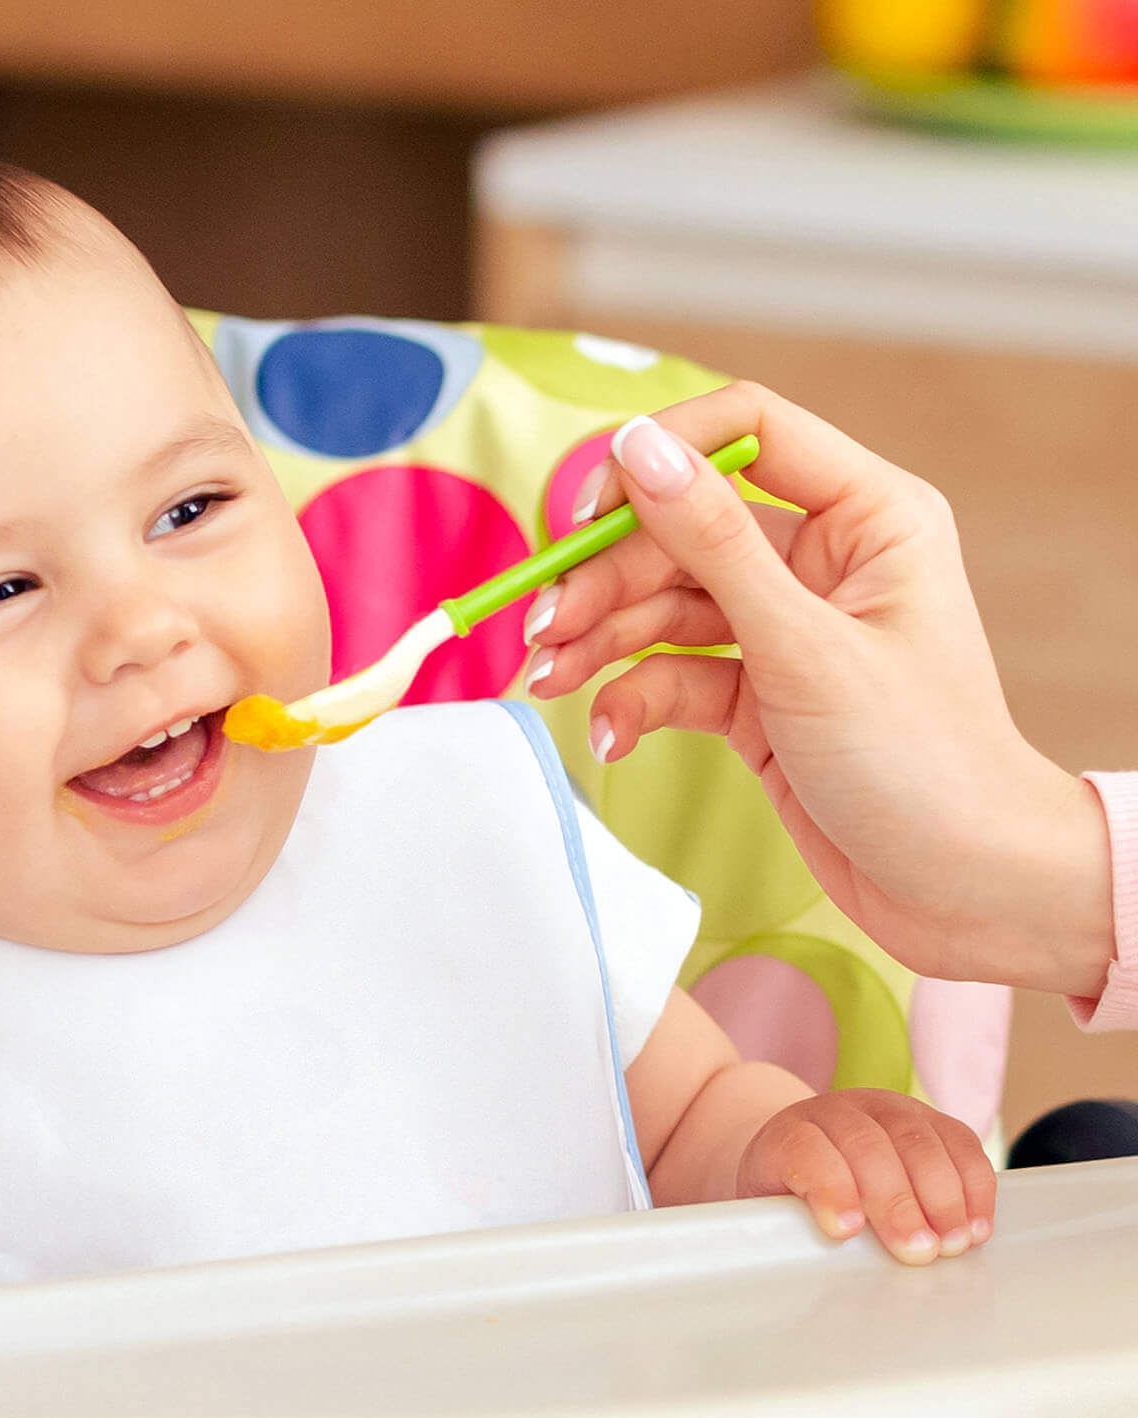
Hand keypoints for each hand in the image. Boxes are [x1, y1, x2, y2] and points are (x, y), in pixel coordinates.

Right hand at [523, 383, 1114, 996]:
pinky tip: (609, 734)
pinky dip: (632, 698)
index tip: (586, 511)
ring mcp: (785, 628)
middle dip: (605, 576)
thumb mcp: (805, 648)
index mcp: (867, 515)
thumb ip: (714, 543)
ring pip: (664, 603)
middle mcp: (825, 559)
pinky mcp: (756, 696)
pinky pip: (672, 672)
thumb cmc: (922, 763)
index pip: (746, 430)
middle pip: (682, 528)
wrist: (967, 894)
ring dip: (599, 639)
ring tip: (547, 680)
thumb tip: (637, 445)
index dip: (658, 454)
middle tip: (543, 626)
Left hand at [737, 1088, 995, 1265]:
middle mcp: (837, 1112)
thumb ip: (794, 1229)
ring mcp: (887, 1109)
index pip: (803, 1149)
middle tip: (917, 1251)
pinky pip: (960, 1142)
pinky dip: (973, 1185)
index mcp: (789, 1134)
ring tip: (953, 1244)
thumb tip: (826, 1262)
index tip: (846, 1230)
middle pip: (868, 1145)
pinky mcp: (930, 1118)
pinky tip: (975, 1226)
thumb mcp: (778, 1211)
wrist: (809, 1153)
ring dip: (942, 1197)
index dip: (827, 1187)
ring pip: (918, 1140)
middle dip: (897, 1201)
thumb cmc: (794, 1196)